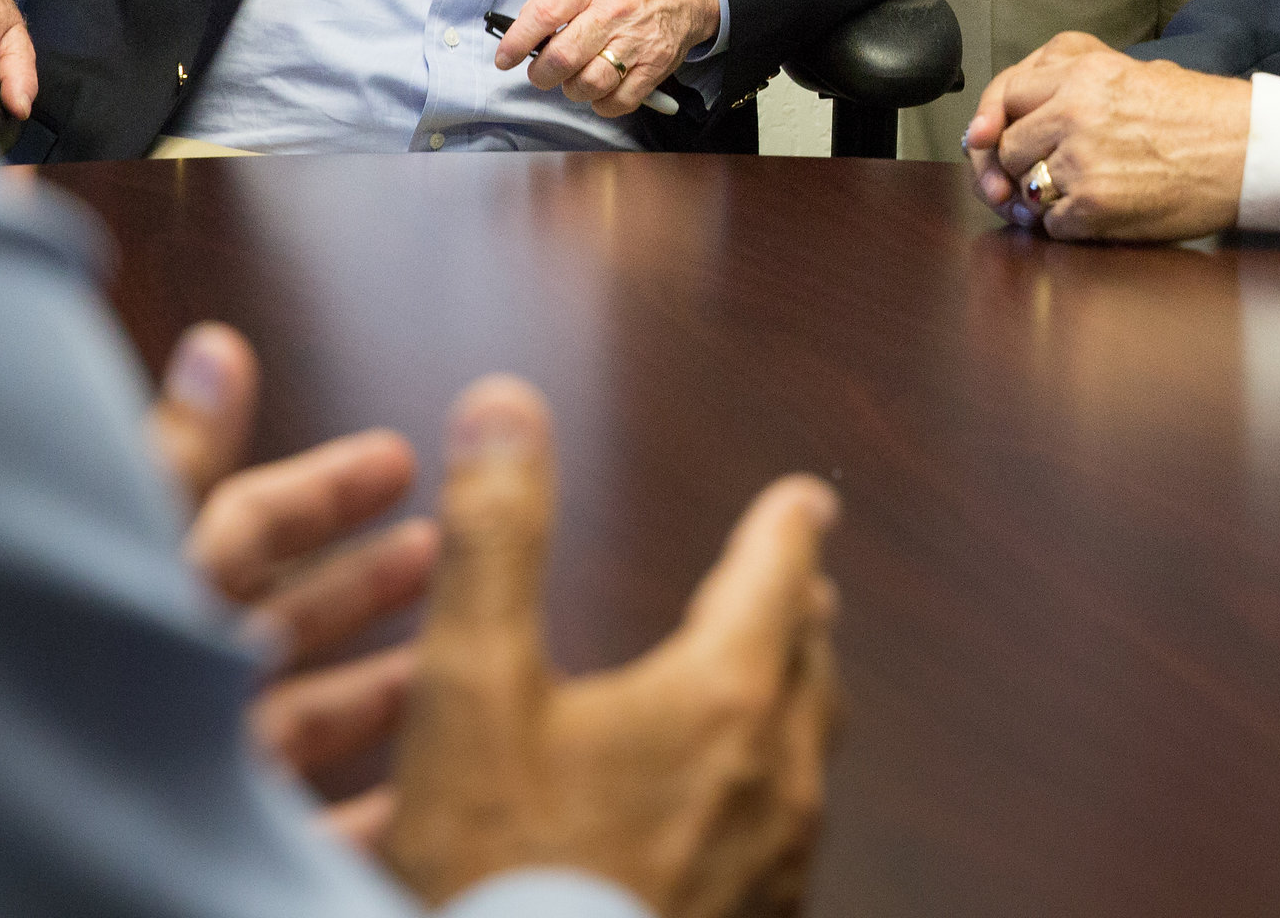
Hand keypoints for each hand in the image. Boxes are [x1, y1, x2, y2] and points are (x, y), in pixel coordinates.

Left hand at [147, 324, 438, 846]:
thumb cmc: (58, 697)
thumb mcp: (139, 567)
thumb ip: (178, 465)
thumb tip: (215, 345)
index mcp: (138, 609)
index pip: (242, 527)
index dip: (318, 491)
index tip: (400, 456)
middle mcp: (150, 694)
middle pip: (269, 626)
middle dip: (355, 584)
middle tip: (436, 546)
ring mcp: (177, 783)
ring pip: (293, 725)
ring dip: (375, 687)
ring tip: (449, 658)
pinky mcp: (204, 862)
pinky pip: (300, 838)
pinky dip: (364, 810)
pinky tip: (415, 790)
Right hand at [384, 378, 841, 916]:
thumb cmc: (498, 879)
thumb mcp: (470, 693)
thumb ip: (495, 540)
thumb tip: (505, 408)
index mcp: (724, 696)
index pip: (779, 574)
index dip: (787, 526)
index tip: (805, 500)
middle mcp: (775, 778)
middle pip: (810, 665)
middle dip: (797, 612)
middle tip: (794, 584)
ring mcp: (774, 869)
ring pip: (806, 756)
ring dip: (790, 702)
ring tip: (768, 685)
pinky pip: (782, 839)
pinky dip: (764, 791)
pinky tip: (723, 818)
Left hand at [496, 0, 719, 117]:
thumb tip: (521, 33)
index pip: (544, 16)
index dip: (517, 43)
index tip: (505, 58)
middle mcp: (614, 10)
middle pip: (563, 58)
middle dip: (541, 74)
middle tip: (541, 72)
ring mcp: (637, 40)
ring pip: (589, 84)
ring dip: (570, 89)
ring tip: (573, 78)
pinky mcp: (655, 66)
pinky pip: (618, 101)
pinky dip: (601, 103)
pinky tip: (600, 88)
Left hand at [963, 33, 1249, 240]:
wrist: (1247, 151)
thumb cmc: (1200, 114)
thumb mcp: (1134, 72)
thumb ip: (1075, 83)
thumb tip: (1016, 116)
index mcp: (1084, 73)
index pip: (1009, 94)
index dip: (996, 121)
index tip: (991, 140)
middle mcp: (1074, 113)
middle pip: (1007, 147)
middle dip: (1018, 166)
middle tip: (1038, 176)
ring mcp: (1081, 162)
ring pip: (1023, 188)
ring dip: (1041, 198)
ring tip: (1074, 194)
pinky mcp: (1094, 206)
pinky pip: (1051, 225)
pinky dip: (1066, 226)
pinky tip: (1095, 215)